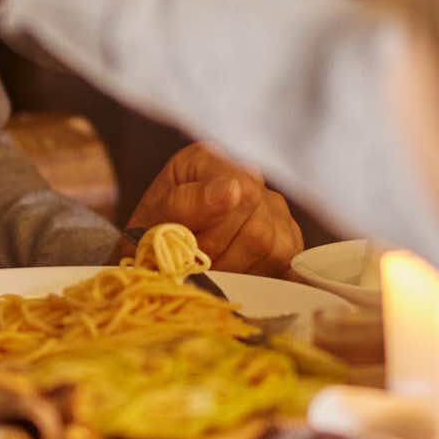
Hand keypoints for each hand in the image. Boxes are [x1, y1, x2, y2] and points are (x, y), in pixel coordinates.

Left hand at [124, 143, 304, 275]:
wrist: (156, 256)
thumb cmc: (151, 234)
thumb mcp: (153, 219)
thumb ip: (187, 203)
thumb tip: (231, 190)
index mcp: (211, 160)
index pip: (242, 195)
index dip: (215, 234)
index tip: (188, 248)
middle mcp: (250, 177)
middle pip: (259, 231)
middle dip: (222, 259)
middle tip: (196, 265)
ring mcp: (274, 207)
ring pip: (275, 251)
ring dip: (239, 271)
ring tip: (211, 269)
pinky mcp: (288, 238)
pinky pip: (287, 265)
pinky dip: (259, 277)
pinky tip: (233, 274)